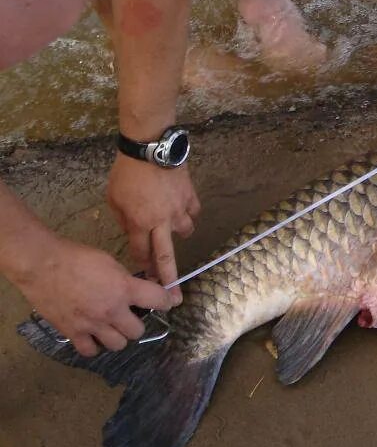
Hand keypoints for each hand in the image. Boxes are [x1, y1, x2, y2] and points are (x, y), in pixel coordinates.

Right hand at [18, 237, 176, 356]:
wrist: (41, 264)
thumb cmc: (77, 257)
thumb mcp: (110, 262)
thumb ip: (125, 280)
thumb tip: (138, 289)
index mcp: (124, 289)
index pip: (158, 301)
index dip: (165, 301)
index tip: (165, 302)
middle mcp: (111, 311)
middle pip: (137, 331)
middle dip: (136, 323)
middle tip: (128, 316)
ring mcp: (91, 324)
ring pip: (118, 345)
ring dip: (118, 336)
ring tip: (111, 327)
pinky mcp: (72, 332)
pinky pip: (90, 351)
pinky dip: (94, 345)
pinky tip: (92, 336)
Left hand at [107, 154, 199, 303]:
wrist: (152, 148)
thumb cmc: (127, 173)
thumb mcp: (114, 198)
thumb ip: (124, 219)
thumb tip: (133, 230)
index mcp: (139, 224)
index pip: (141, 253)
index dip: (141, 265)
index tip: (143, 275)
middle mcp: (162, 223)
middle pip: (166, 257)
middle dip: (169, 280)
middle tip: (175, 298)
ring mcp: (180, 211)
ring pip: (184, 232)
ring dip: (177, 233)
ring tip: (171, 228)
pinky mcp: (191, 197)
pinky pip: (192, 212)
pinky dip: (187, 213)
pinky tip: (180, 207)